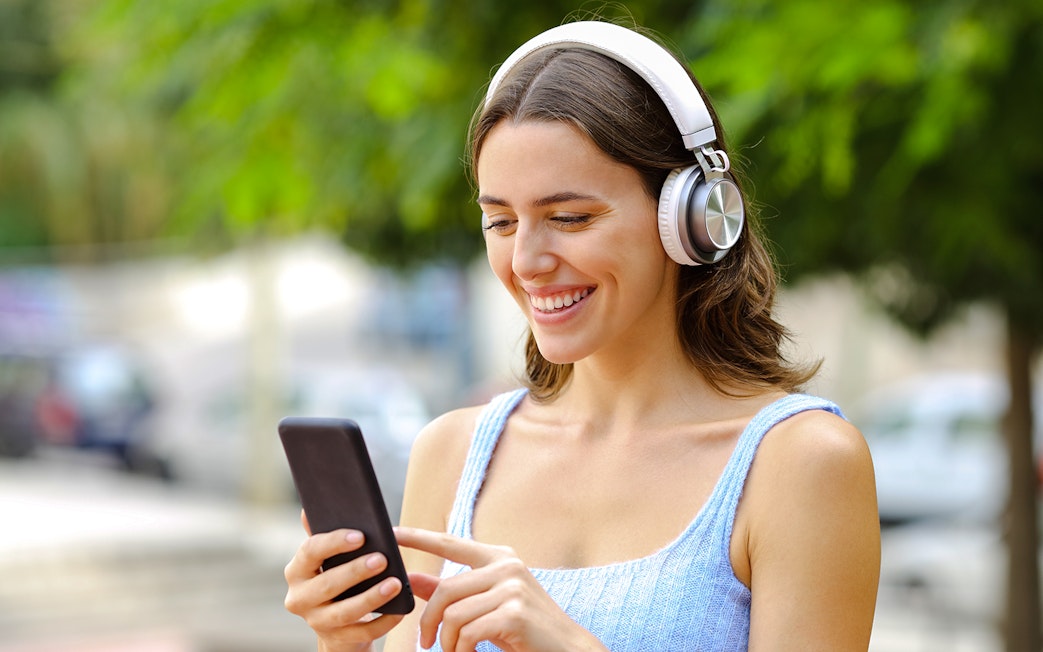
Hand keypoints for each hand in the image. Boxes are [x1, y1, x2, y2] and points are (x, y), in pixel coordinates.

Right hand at [284, 512, 406, 651]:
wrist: (336, 624)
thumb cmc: (335, 577)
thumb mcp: (326, 558)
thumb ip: (321, 534)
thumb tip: (308, 510)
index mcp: (296, 571)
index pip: (310, 552)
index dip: (334, 543)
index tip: (360, 536)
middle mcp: (300, 598)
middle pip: (327, 584)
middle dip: (355, 571)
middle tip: (382, 559)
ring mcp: (317, 622)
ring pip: (345, 612)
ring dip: (371, 597)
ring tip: (395, 583)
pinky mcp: (337, 640)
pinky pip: (363, 633)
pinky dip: (383, 621)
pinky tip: (400, 609)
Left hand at [395, 526, 606, 651]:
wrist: (567, 649)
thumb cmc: (524, 629)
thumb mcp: (485, 606)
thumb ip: (451, 592)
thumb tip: (413, 580)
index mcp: (499, 558)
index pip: (449, 543)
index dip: (418, 537)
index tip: (392, 533)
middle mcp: (506, 565)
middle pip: (445, 589)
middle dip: (429, 620)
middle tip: (426, 643)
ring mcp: (513, 587)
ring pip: (454, 614)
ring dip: (447, 642)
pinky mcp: (514, 612)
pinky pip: (469, 632)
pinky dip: (462, 651)